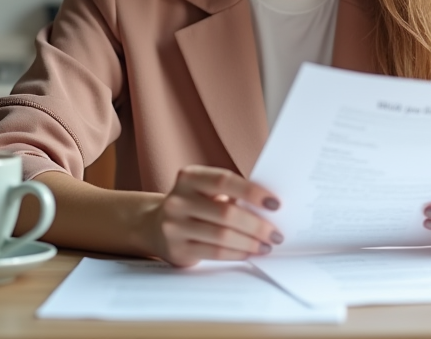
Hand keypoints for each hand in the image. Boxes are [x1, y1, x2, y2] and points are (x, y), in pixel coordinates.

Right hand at [143, 165, 283, 267]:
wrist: (154, 225)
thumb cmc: (193, 204)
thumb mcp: (205, 190)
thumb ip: (231, 193)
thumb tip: (268, 208)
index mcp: (189, 177)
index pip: (224, 181)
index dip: (252, 191)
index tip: (275, 203)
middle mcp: (179, 200)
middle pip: (226, 213)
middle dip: (257, 225)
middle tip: (276, 233)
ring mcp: (175, 226)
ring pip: (222, 236)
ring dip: (250, 242)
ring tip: (266, 245)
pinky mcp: (177, 249)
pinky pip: (214, 253)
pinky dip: (237, 253)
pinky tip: (249, 252)